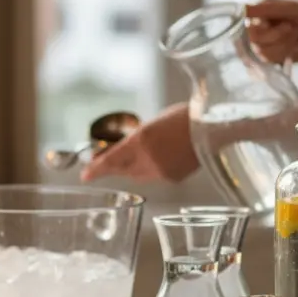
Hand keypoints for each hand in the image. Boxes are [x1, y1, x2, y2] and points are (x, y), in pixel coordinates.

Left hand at [80, 103, 196, 182]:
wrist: (213, 128)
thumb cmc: (184, 118)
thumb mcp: (153, 123)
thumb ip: (137, 139)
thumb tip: (125, 149)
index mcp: (141, 141)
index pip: (111, 160)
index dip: (96, 169)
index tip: (84, 176)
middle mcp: (148, 159)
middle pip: (122, 170)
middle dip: (113, 167)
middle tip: (103, 162)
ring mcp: (160, 171)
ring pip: (137, 175)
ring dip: (132, 168)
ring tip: (137, 157)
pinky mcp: (172, 178)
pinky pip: (154, 177)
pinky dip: (152, 170)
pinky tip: (160, 159)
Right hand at [245, 0, 297, 64]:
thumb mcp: (292, 9)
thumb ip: (267, 9)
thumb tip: (242, 8)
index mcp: (260, 13)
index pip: (248, 27)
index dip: (266, 31)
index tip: (287, 26)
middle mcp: (257, 28)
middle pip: (254, 41)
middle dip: (278, 39)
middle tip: (295, 31)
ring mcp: (261, 44)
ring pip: (262, 53)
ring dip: (284, 47)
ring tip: (297, 40)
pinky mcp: (267, 58)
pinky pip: (267, 62)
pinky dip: (285, 55)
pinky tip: (294, 49)